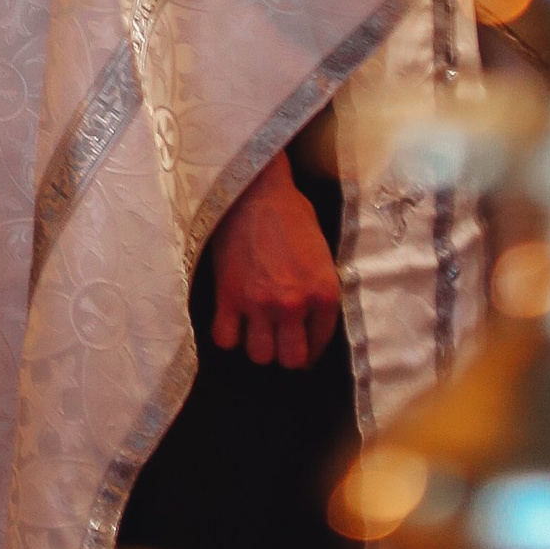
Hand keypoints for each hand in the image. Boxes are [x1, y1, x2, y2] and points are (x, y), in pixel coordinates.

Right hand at [209, 153, 339, 368]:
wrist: (254, 189)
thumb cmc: (290, 212)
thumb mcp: (321, 252)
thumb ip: (319, 288)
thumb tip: (311, 313)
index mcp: (324, 294)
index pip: (319, 346)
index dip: (309, 349)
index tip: (300, 345)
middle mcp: (294, 306)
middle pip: (290, 360)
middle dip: (285, 353)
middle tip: (278, 339)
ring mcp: (259, 303)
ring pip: (259, 355)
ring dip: (257, 345)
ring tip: (254, 329)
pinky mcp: (228, 296)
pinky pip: (225, 338)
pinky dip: (228, 335)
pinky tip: (231, 321)